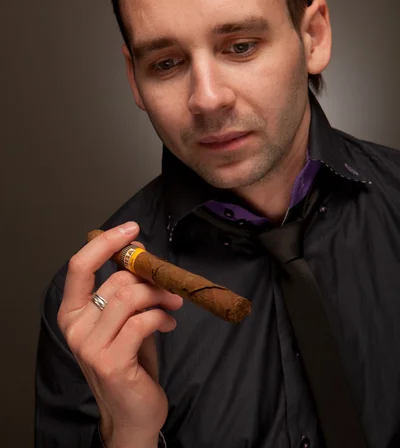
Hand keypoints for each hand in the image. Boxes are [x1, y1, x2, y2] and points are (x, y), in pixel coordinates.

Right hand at [57, 221, 182, 446]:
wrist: (133, 414)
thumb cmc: (130, 363)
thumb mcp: (125, 320)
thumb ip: (128, 289)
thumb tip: (139, 252)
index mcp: (72, 313)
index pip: (79, 266)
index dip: (105, 243)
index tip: (131, 229)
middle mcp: (75, 328)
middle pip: (116, 280)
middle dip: (150, 278)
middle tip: (170, 287)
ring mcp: (90, 346)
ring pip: (130, 296)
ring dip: (160, 296)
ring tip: (173, 305)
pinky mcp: (111, 362)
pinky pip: (142, 321)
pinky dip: (162, 317)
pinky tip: (169, 324)